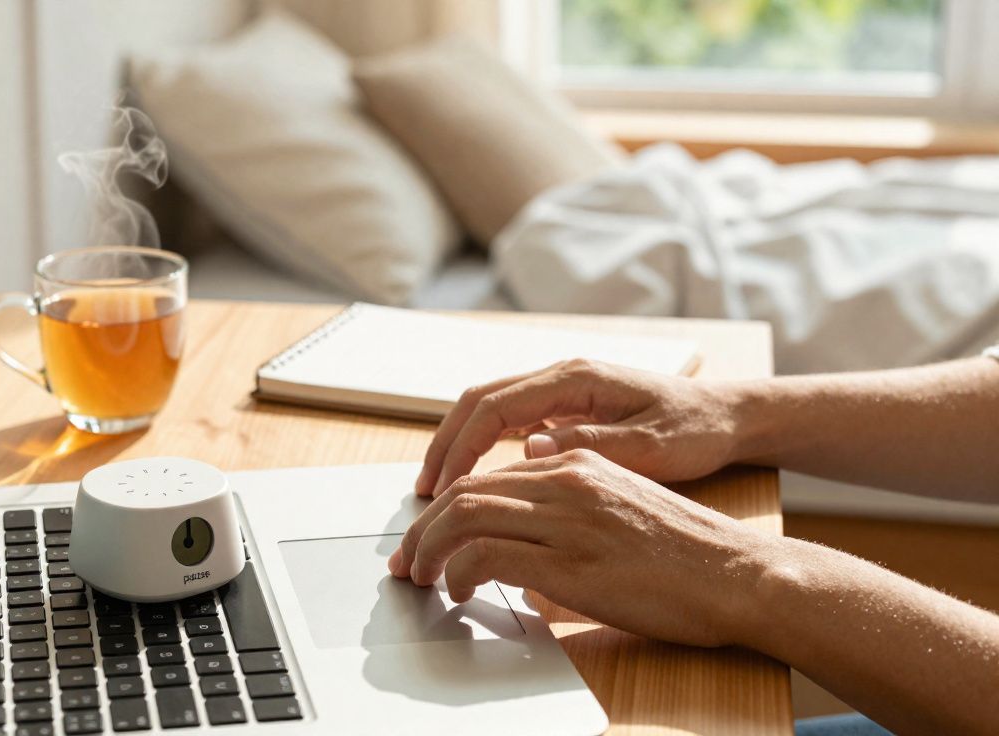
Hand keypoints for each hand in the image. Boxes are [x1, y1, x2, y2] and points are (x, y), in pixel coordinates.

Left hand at [391, 450, 773, 647]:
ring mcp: (569, 517)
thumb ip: (571, 516)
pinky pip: (487, 553)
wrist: (740, 574)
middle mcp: (569, 479)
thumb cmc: (688, 555)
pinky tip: (459, 589)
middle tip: (406, 561)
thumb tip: (523, 552)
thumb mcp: (622, 513)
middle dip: (423, 527)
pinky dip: (459, 570)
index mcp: (580, 462)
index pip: (488, 474)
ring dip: (429, 548)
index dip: (444, 505)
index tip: (425, 535)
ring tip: (421, 577)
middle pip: (466, 489)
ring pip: (465, 514)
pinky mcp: (571, 560)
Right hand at [415, 358, 743, 496]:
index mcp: (576, 379)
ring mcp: (559, 389)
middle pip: (478, 400)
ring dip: (457, 444)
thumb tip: (532, 448)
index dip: (462, 445)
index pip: (495, 405)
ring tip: (437, 489)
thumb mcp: (652, 447)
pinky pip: (507, 420)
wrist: (725, 415)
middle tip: (424, 492)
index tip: (444, 486)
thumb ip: (592, 446)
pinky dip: (481, 447)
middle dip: (445, 443)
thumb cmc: (695, 430)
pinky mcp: (563, 406)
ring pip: (487, 408)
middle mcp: (560, 376)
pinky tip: (473, 480)